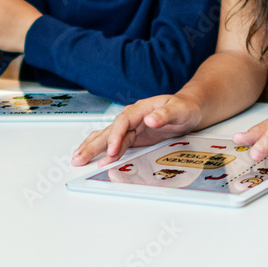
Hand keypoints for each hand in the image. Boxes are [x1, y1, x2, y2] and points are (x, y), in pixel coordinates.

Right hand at [72, 94, 202, 166]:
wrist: (189, 108)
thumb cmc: (184, 108)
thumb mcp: (179, 110)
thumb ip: (165, 114)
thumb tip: (149, 119)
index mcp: (140, 109)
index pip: (123, 122)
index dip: (116, 136)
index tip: (111, 150)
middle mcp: (132, 117)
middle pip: (109, 130)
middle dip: (94, 144)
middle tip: (80, 157)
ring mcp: (131, 127)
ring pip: (107, 137)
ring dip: (93, 147)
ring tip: (78, 157)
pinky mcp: (133, 136)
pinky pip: (115, 144)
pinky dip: (103, 151)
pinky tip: (95, 158)